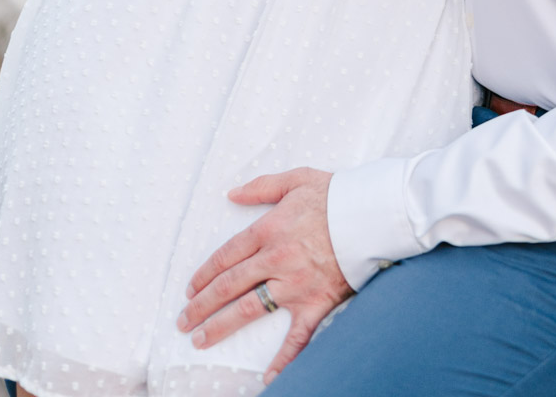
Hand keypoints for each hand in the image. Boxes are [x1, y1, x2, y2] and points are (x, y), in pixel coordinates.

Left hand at [177, 168, 350, 381]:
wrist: (372, 214)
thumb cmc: (336, 194)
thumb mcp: (296, 179)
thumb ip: (262, 186)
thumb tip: (232, 194)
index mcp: (269, 230)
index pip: (226, 256)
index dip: (204, 274)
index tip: (190, 289)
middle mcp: (276, 259)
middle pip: (229, 286)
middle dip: (202, 305)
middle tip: (183, 321)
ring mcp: (295, 284)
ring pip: (250, 309)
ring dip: (222, 326)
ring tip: (201, 339)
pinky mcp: (317, 302)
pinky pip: (298, 336)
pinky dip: (284, 359)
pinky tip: (267, 377)